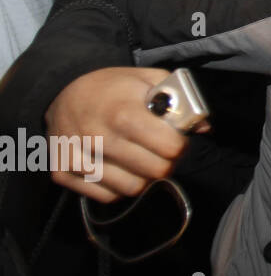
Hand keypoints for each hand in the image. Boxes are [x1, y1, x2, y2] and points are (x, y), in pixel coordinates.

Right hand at [44, 67, 201, 202]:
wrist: (62, 91)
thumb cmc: (112, 87)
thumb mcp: (148, 79)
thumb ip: (180, 99)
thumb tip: (204, 127)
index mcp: (123, 112)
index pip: (169, 147)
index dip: (180, 145)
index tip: (176, 140)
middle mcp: (98, 138)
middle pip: (155, 171)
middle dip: (165, 162)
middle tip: (161, 152)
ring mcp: (78, 158)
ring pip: (132, 188)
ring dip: (143, 176)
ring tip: (139, 158)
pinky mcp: (63, 174)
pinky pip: (108, 196)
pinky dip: (118, 185)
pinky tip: (117, 165)